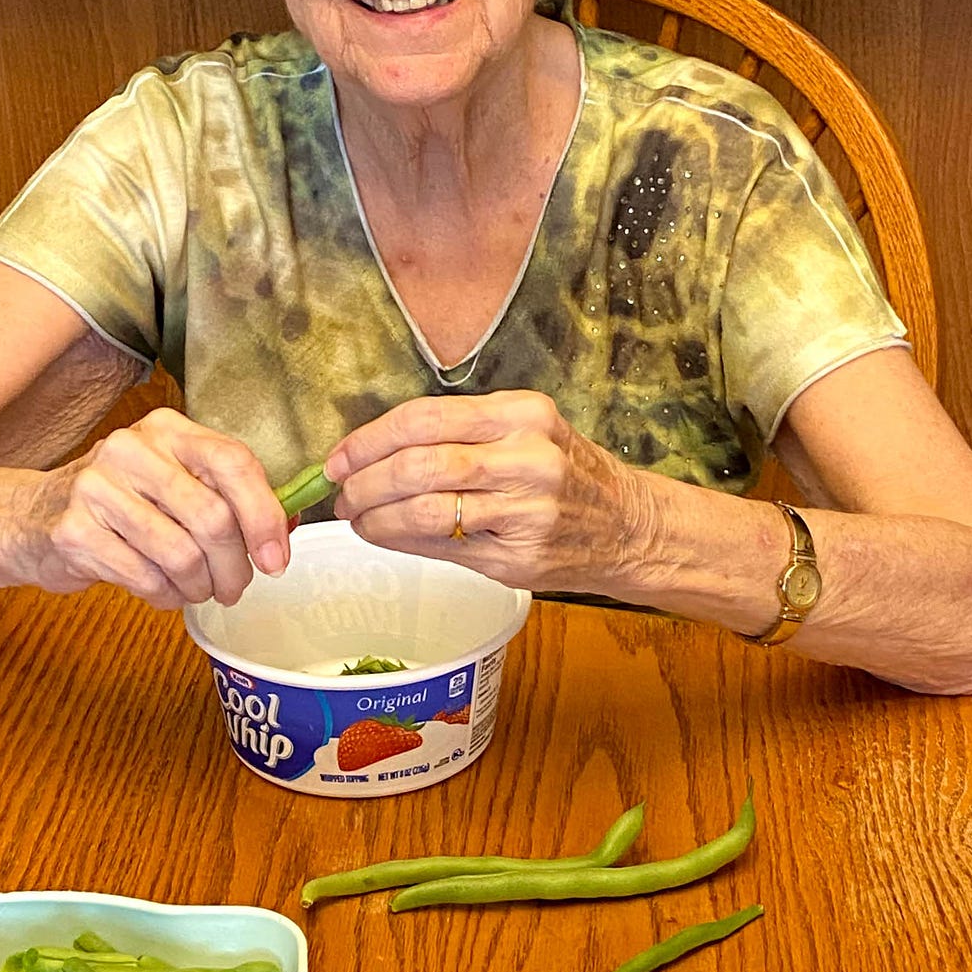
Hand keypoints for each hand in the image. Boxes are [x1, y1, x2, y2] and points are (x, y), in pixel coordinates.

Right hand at [0, 409, 290, 610]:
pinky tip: (165, 593)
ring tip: (197, 590)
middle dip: (235, 567)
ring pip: (182, 554)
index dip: (263, 515)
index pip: (233, 463)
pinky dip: (166, 596)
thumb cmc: (121, 504)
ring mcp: (96, 487)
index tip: (276, 558)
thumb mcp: (172, 482)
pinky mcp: (74, 531)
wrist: (31, 518)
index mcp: (167, 430)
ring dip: (200, 586)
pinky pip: (146, 578)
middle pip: (212, 517)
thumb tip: (282, 533)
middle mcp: (131, 448)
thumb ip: (225, 497)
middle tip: (234, 588)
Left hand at [323, 391, 650, 594]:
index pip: (425, 418)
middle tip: (340, 493)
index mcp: (522, 415)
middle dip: (364, 481)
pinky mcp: (519, 557)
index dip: (370, 439)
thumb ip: (462, 435)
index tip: (340, 457)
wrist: (631, 528)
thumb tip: (375, 453)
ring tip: (357, 518)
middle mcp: (527, 458)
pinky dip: (401, 542)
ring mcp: (525, 511)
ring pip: (423, 509)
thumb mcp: (528, 433)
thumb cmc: (568, 476)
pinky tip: (385, 536)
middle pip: (418, 464)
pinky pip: (442, 546)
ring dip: (375, 517)